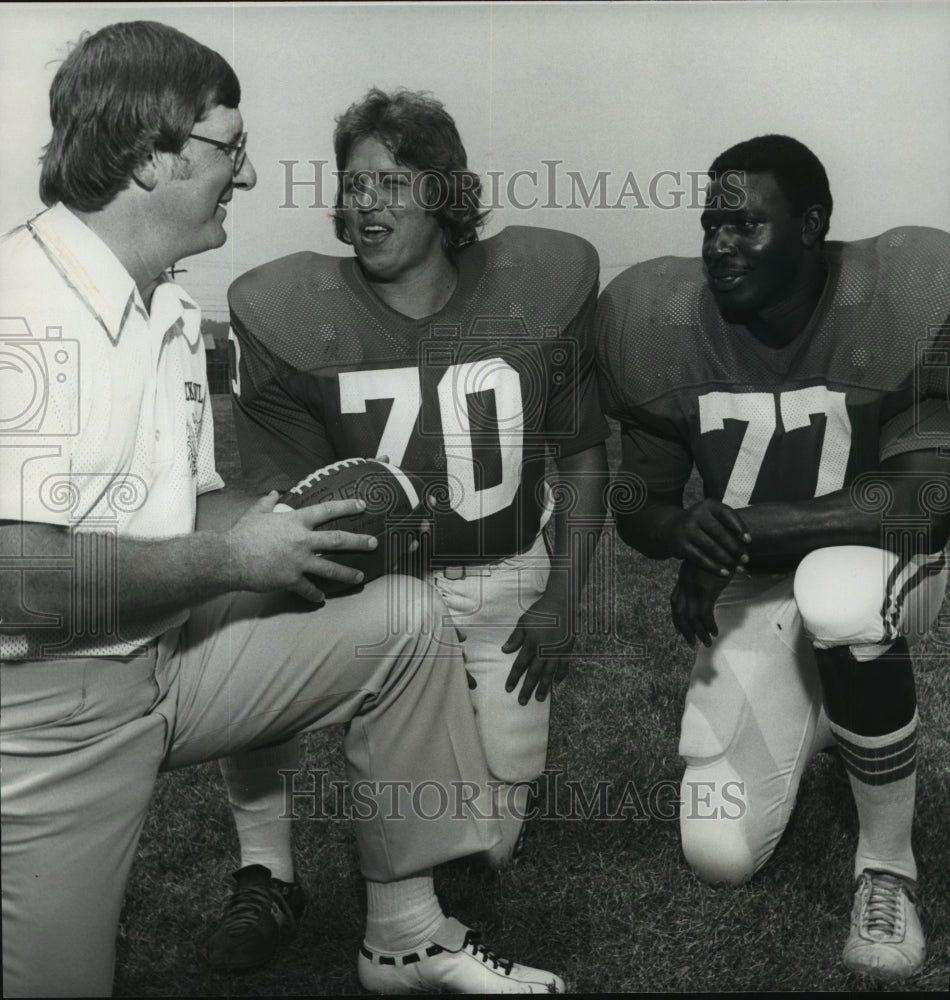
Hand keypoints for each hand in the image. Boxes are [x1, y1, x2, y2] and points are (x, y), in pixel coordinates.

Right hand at [229, 491, 377, 601]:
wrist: (229, 557)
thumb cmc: (242, 534)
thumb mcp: (256, 514)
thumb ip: (267, 503)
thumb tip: (272, 493)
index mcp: (295, 521)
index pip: (327, 510)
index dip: (347, 506)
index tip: (363, 505)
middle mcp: (302, 540)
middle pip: (337, 540)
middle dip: (359, 542)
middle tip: (374, 543)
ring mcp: (298, 561)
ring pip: (330, 567)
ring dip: (348, 572)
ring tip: (360, 576)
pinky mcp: (291, 579)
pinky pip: (308, 589)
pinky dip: (316, 594)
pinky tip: (322, 598)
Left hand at [503, 590, 573, 703]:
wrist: (562, 603)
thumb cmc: (540, 611)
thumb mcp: (523, 622)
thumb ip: (515, 638)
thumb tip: (505, 650)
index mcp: (531, 643)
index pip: (520, 664)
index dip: (514, 677)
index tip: (508, 689)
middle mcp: (544, 650)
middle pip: (534, 673)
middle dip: (527, 688)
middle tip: (522, 701)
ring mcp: (557, 650)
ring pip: (549, 673)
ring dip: (543, 686)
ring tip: (539, 698)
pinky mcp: (567, 648)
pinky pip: (564, 665)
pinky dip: (560, 675)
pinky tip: (556, 683)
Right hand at [670, 499, 750, 575]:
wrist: (670, 527)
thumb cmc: (700, 523)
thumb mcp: (711, 515)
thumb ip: (727, 523)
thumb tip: (747, 542)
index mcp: (708, 505)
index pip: (727, 514)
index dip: (739, 527)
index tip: (749, 541)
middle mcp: (696, 514)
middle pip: (720, 533)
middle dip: (735, 548)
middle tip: (745, 560)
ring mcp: (687, 529)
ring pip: (711, 548)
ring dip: (727, 560)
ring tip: (738, 568)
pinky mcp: (681, 544)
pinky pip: (701, 558)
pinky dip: (714, 567)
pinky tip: (724, 572)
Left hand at [670, 560, 731, 647]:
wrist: (727, 542)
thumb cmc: (719, 552)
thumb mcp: (704, 564)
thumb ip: (699, 575)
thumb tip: (702, 586)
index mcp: (683, 578)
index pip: (674, 601)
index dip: (676, 617)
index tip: (680, 629)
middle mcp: (686, 584)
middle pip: (678, 611)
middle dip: (683, 629)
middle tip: (691, 642)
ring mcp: (695, 588)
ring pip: (691, 616)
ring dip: (698, 632)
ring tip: (706, 642)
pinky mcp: (707, 590)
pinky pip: (704, 614)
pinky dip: (708, 625)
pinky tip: (714, 631)